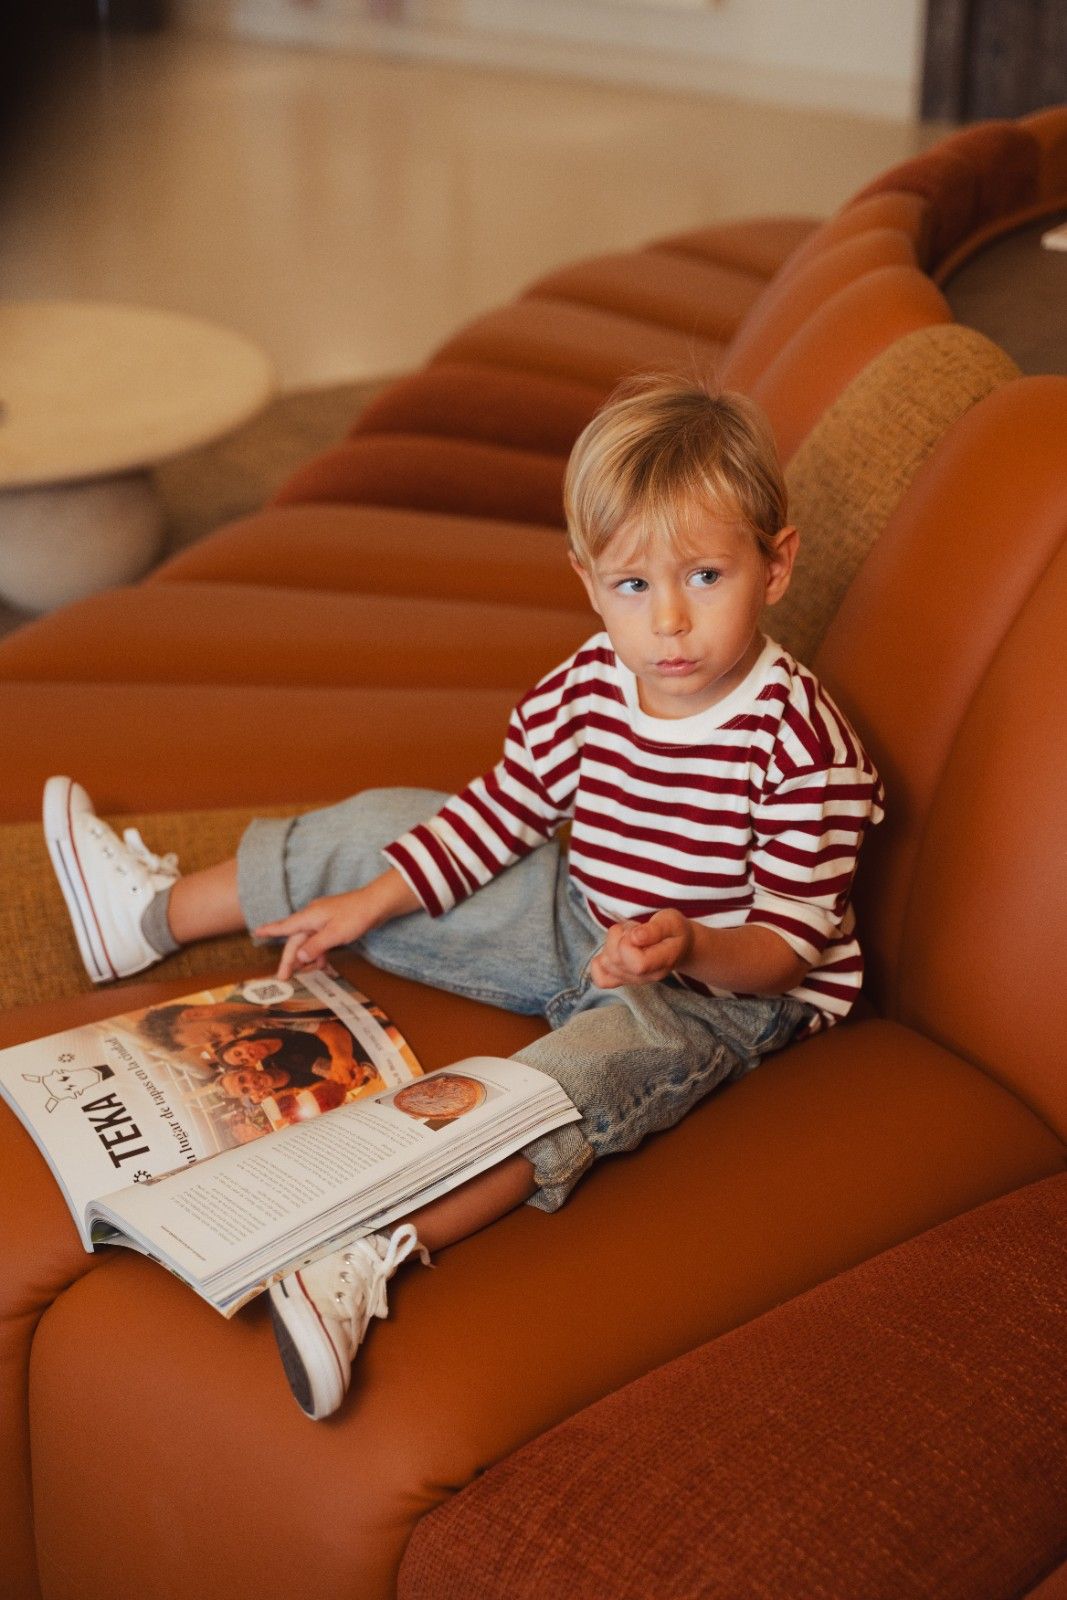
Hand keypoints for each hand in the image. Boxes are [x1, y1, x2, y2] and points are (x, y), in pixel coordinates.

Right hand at [255, 869, 418, 979]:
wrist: (378, 903)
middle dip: (290, 958)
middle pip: (296, 939)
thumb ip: (315, 946)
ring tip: (306, 973)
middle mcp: (313, 917)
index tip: (256, 933)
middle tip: (283, 976)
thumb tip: (298, 956)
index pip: (284, 926)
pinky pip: (320, 940)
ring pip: (309, 941)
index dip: (270, 931)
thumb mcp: (334, 934)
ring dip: (307, 957)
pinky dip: (319, 952)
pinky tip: (323, 963)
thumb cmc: (357, 915)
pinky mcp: (334, 923)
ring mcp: (324, 920)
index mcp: (309, 917)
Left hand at [588, 910, 692, 988]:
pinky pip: (600, 977)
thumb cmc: (674, 931)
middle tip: (633, 930)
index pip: (637, 964)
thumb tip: (634, 937)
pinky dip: (600, 961)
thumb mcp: (671, 921)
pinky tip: (613, 949)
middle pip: (616, 961)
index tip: (636, 930)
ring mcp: (632, 980)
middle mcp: (646, 977)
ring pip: (606, 964)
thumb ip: (654, 929)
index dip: (627, 943)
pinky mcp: (620, 979)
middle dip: (618, 937)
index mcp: (662, 963)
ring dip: (610, 943)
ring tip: (627, 937)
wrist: (678, 945)